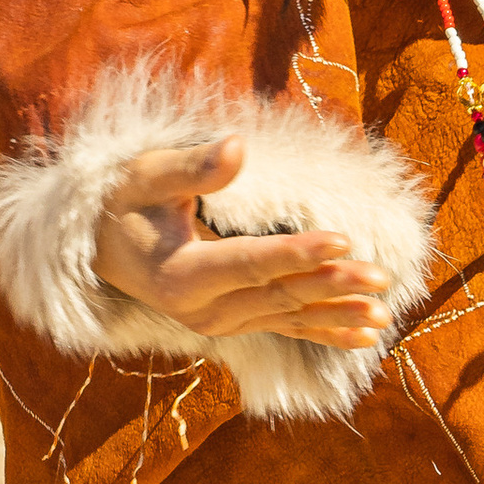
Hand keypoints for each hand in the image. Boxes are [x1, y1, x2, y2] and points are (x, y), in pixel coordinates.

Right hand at [93, 135, 392, 350]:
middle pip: (277, 295)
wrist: (100, 246)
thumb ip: (193, 166)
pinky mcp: (233, 322)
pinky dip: (326, 331)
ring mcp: (219, 322)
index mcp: (181, 275)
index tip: (342, 240)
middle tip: (380, 276)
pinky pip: (285, 329)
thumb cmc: (126, 200)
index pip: (250, 263)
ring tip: (384, 312)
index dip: (297, 253)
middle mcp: (202, 310)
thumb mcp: (148, 175)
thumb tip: (237, 147)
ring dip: (337, 313)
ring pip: (287, 316)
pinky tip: (366, 337)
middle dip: (332, 285)